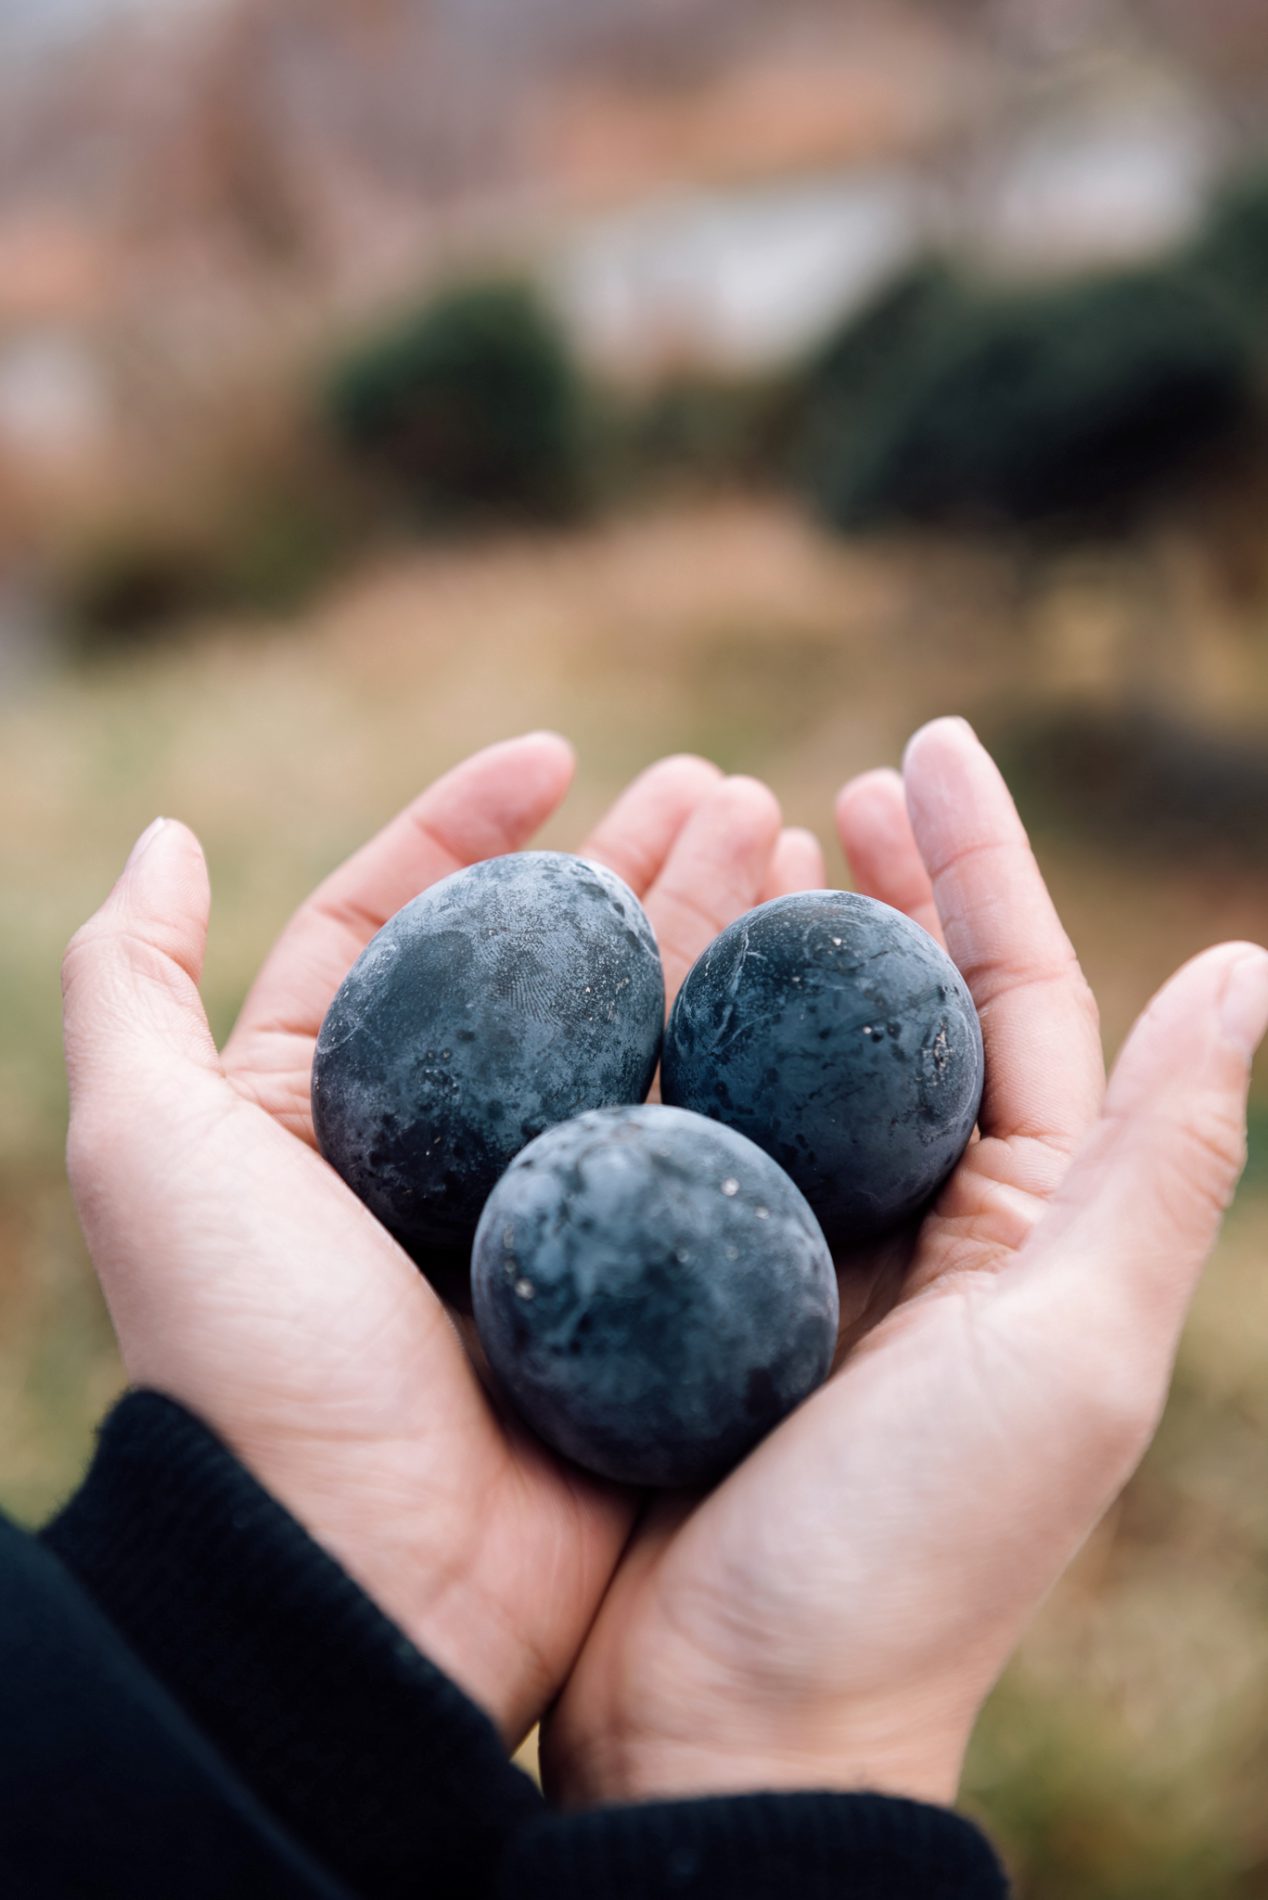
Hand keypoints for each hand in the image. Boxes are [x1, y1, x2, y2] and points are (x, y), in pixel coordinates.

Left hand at [61, 732, 816, 1741]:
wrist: (365, 1580)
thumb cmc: (249, 1355)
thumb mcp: (146, 1151)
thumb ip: (129, 985)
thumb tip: (166, 835)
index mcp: (325, 1102)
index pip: (405, 918)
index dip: (473, 824)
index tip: (556, 756)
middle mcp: (444, 1148)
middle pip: (549, 968)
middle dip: (628, 864)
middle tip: (717, 786)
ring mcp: (552, 1215)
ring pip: (644, 1038)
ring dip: (711, 934)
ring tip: (785, 834)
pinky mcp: (639, 1283)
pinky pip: (709, 1143)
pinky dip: (760, 1063)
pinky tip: (820, 987)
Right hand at [545, 718, 1267, 1808]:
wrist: (741, 1724)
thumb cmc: (913, 1550)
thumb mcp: (1073, 1347)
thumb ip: (1164, 1162)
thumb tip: (1251, 966)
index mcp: (1026, 1225)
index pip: (1012, 999)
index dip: (977, 864)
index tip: (920, 744)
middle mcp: (924, 1229)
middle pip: (903, 1013)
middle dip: (879, 890)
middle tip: (827, 783)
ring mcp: (803, 1258)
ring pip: (791, 1062)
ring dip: (769, 947)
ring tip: (726, 841)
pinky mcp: (696, 1295)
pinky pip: (688, 1134)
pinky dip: (672, 1046)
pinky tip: (628, 982)